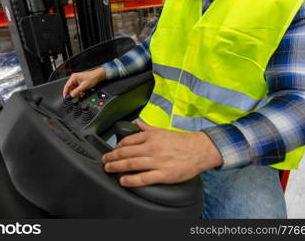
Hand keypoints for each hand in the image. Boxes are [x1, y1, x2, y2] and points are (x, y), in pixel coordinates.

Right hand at [62, 67, 105, 97]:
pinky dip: (79, 92)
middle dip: (72, 93)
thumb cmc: (92, 78)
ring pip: (74, 89)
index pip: (66, 86)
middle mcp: (74, 79)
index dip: (65, 92)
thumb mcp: (84, 86)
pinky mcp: (79, 83)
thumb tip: (72, 95)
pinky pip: (77, 89)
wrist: (97, 76)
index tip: (65, 97)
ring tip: (80, 95)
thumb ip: (77, 91)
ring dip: (76, 93)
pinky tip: (82, 93)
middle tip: (75, 97)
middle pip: (70, 88)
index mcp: (73, 77)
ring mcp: (77, 81)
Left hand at [102, 120, 222, 187]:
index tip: (112, 150)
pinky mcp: (163, 175)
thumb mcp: (162, 130)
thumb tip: (136, 122)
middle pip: (125, 153)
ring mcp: (157, 162)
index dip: (117, 146)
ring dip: (116, 167)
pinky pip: (143, 178)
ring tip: (109, 169)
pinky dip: (130, 180)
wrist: (199, 150)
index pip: (128, 141)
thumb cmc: (181, 141)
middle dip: (112, 157)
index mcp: (151, 136)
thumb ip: (147, 128)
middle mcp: (152, 148)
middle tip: (104, 160)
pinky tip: (123, 181)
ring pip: (131, 164)